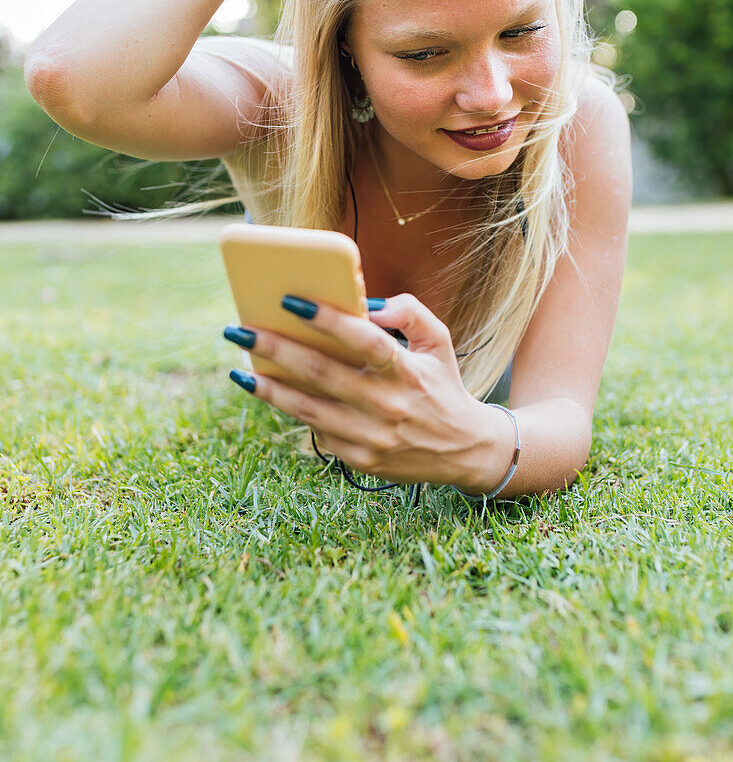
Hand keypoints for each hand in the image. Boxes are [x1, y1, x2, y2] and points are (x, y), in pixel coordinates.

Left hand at [223, 293, 488, 485]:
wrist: (465, 450)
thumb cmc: (442, 384)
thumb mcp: (438, 341)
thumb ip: (409, 312)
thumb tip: (367, 305)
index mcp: (409, 372)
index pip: (365, 341)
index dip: (328, 320)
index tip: (291, 300)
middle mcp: (390, 407)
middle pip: (323, 374)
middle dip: (276, 349)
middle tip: (241, 330)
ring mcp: (374, 439)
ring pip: (309, 410)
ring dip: (270, 388)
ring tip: (240, 369)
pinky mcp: (362, 461)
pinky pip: (319, 432)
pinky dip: (295, 411)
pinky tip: (272, 392)